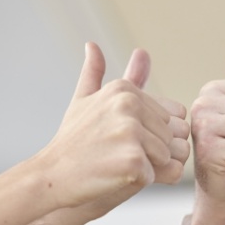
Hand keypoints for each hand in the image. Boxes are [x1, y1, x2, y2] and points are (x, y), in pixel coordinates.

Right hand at [35, 43, 179, 210]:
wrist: (51, 176)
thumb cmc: (73, 141)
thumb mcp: (83, 100)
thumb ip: (95, 73)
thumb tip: (92, 44)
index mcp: (124, 90)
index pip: (172, 117)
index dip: (152, 133)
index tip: (121, 137)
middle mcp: (129, 105)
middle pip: (170, 137)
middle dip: (151, 151)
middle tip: (116, 153)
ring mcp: (130, 131)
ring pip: (166, 156)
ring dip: (146, 166)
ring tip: (115, 163)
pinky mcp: (133, 160)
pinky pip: (155, 174)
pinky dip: (138, 180)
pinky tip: (113, 175)